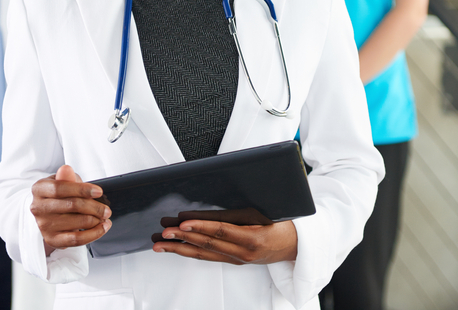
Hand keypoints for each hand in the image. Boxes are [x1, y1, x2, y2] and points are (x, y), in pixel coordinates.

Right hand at [31, 165, 111, 255]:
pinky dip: (93, 234)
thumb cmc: (60, 194)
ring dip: (96, 221)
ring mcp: (44, 225)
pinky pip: (76, 239)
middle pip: (71, 206)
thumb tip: (66, 169)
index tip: (99, 192)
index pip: (60, 188)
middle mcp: (38, 208)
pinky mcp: (51, 239)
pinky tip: (102, 228)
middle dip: (94, 207)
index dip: (82, 189)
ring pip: (76, 223)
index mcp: (39, 189)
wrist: (50, 213)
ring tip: (104, 217)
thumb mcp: (63, 181)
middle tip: (106, 209)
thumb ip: (67, 178)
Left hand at [152, 215, 297, 264]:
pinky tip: (177, 249)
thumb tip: (223, 196)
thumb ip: (246, 208)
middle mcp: (243, 252)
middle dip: (183, 239)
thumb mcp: (270, 212)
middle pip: (208, 244)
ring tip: (161, 245)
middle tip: (164, 232)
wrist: (296, 247)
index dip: (200, 227)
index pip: (221, 231)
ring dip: (180, 249)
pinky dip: (190, 252)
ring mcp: (237, 259)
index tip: (183, 224)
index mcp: (253, 239)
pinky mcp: (234, 260)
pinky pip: (208, 257)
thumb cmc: (285, 226)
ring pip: (203, 253)